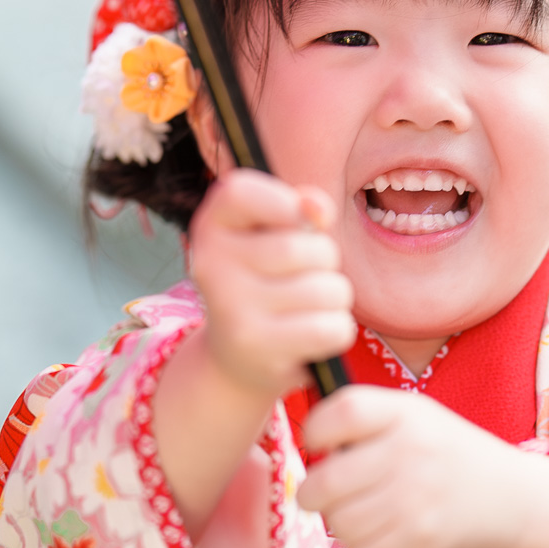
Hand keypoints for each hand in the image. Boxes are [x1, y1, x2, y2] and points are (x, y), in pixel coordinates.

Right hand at [190, 169, 355, 397]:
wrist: (237, 356)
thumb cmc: (267, 281)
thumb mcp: (275, 236)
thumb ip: (298, 210)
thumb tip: (317, 210)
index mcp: (211, 227)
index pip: (238, 191)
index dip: (282, 201)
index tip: (297, 219)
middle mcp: (211, 265)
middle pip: (304, 246)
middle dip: (325, 260)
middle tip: (304, 276)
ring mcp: (231, 308)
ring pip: (326, 289)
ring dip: (334, 299)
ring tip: (307, 308)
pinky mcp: (257, 346)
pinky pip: (332, 327)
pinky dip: (337, 330)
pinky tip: (312, 335)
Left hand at [297, 387, 548, 547]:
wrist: (513, 497)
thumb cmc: (447, 455)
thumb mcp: (416, 417)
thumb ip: (368, 420)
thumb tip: (307, 439)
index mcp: (405, 413)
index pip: (341, 411)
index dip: (315, 429)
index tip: (317, 444)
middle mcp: (410, 452)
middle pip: (326, 479)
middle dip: (312, 493)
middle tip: (319, 495)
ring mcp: (415, 497)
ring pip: (339, 522)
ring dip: (340, 524)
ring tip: (361, 515)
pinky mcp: (420, 538)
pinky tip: (381, 536)